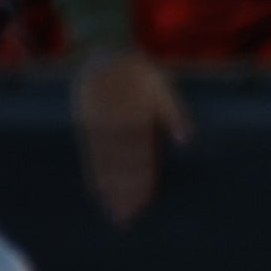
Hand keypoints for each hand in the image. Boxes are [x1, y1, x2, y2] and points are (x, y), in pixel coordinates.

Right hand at [73, 49, 191, 225]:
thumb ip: (174, 114)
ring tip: (113, 213)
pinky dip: (93, 174)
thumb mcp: (162, 87)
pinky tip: (97, 193)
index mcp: (135, 117)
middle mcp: (113, 125)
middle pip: (119, 165)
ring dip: (109, 190)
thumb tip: (187, 138)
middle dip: (124, 193)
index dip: (141, 181)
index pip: (138, 156)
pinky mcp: (84, 124)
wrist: (103, 51)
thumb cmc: (140, 74)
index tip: (143, 203)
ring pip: (103, 163)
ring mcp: (95, 126)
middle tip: (127, 219)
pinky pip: (89, 154)